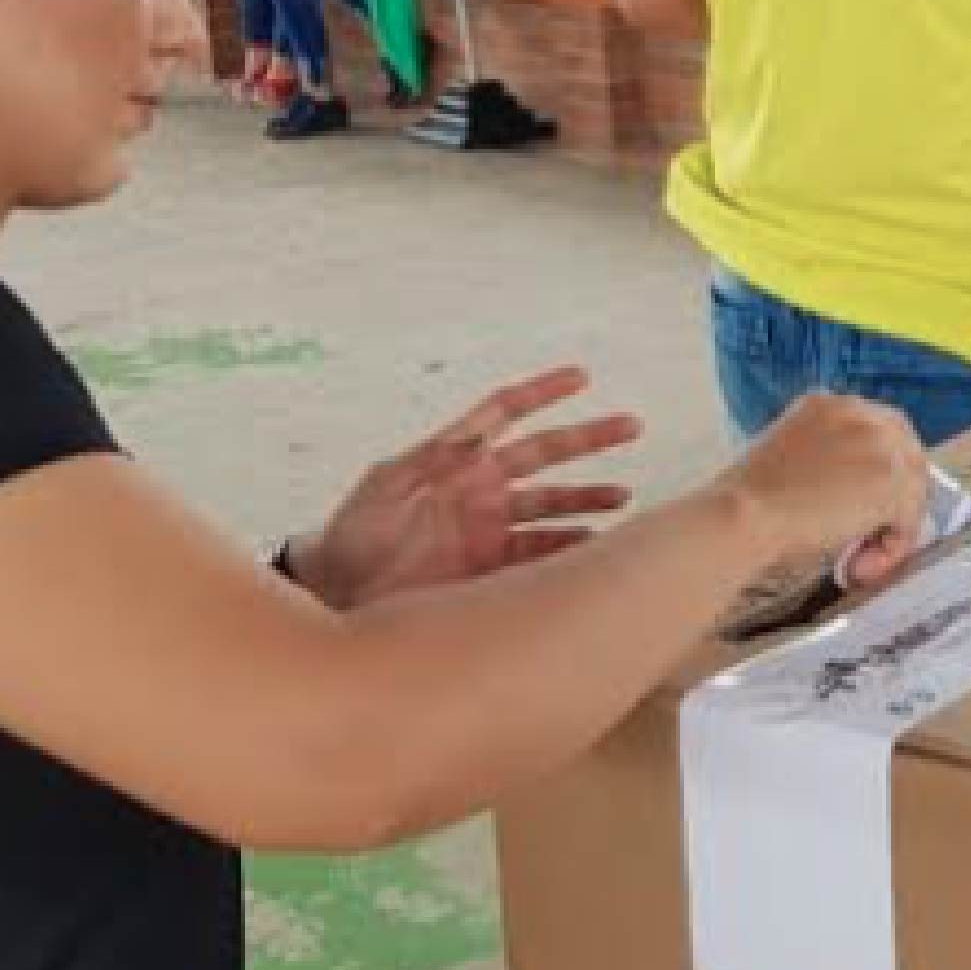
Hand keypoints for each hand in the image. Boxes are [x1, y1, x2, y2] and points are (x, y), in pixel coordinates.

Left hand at [288, 367, 641, 610]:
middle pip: (545, 455)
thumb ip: (432, 459)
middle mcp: (480, 490)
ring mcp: (489, 529)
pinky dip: (569, 550)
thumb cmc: (353, 534)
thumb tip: (475, 432)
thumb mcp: (386, 487)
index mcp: (455, 460)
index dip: (542, 392)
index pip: (505, 413)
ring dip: (588, 501)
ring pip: (553, 506)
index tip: (581, 376)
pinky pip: (541, 555)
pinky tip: (594, 548)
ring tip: (624, 499)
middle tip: (631, 427)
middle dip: (588, 440)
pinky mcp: (492, 569)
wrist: (338, 593)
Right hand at [729, 393, 930, 589]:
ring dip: (893, 528)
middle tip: (879, 535)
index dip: (884, 468)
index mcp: (830, 404)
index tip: (873, 502)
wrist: (742, 515)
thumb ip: (827, 460)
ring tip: (860, 559)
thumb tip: (854, 490)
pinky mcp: (892, 480)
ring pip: (912, 489)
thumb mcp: (790, 456)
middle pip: (908, 453)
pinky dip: (892, 548)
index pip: (881, 429)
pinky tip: (861, 564)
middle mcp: (861, 413)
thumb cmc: (747, 500)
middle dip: (901, 496)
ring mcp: (881, 444)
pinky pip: (909, 519)